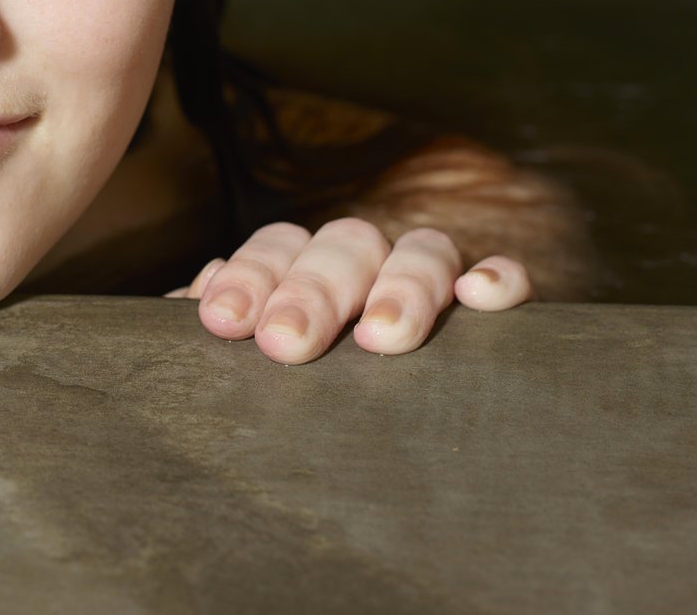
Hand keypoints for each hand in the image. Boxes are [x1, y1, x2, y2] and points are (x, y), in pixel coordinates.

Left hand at [164, 217, 530, 364]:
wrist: (383, 451)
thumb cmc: (294, 393)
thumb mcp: (249, 363)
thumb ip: (220, 329)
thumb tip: (189, 306)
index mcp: (304, 265)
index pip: (278, 246)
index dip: (249, 276)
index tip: (223, 321)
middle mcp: (366, 263)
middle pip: (344, 245)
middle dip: (313, 290)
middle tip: (285, 344)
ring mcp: (429, 278)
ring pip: (423, 250)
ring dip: (402, 286)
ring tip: (383, 339)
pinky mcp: (490, 305)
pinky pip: (507, 275)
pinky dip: (498, 277)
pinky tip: (480, 299)